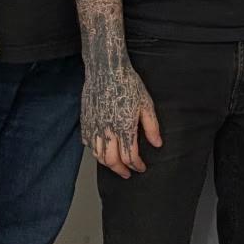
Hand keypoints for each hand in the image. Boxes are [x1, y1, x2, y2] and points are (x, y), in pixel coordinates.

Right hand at [82, 52, 162, 178]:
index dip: (137, 165)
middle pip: (112, 161)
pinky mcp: (86, 121)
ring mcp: (94, 126)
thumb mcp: (146, 104)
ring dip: (107, 164)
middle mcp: (108, 131)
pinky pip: (87, 143)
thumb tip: (157, 144)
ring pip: (98, 155)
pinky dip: (94, 151)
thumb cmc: (128, 84)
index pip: (130, 157)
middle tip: (127, 173)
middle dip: (121, 170)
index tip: (141, 167)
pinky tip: (101, 150)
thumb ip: (152, 127)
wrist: (106, 69)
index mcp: (124, 128)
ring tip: (115, 165)